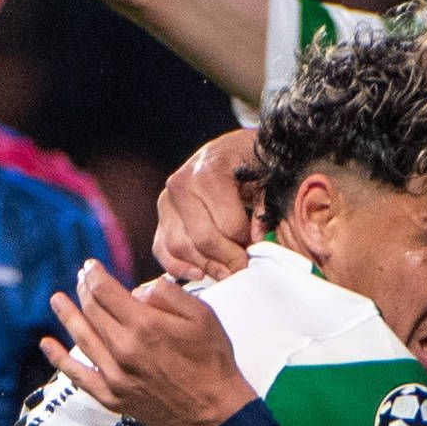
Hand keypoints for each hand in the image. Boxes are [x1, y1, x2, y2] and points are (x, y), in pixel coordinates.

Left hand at [42, 263, 256, 425]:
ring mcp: (115, 376)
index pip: (106, 291)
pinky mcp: (112, 397)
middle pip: (93, 311)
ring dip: (67, 315)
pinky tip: (47, 345)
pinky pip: (78, 376)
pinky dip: (59, 359)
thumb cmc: (212, 360)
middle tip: (81, 279)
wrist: (215, 410)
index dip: (95, 275)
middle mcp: (124, 349)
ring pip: (82, 337)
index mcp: (145, 326)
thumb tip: (138, 290)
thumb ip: (167, 294)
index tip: (90, 266)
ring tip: (57, 300)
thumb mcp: (202, 315)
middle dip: (84, 290)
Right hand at [152, 126, 261, 281]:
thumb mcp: (265, 176)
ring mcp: (166, 202)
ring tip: (227, 272)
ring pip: (181, 248)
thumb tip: (257, 237)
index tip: (259, 248)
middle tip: (244, 267)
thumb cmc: (249, 163)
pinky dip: (177, 267)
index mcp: (208, 172)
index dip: (247, 242)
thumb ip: (265, 206)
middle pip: (204, 239)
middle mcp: (181, 185)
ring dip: (206, 266)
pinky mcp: (161, 216)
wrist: (228, 151)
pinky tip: (199, 274)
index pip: (229, 225)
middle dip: (228, 259)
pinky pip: (162, 249)